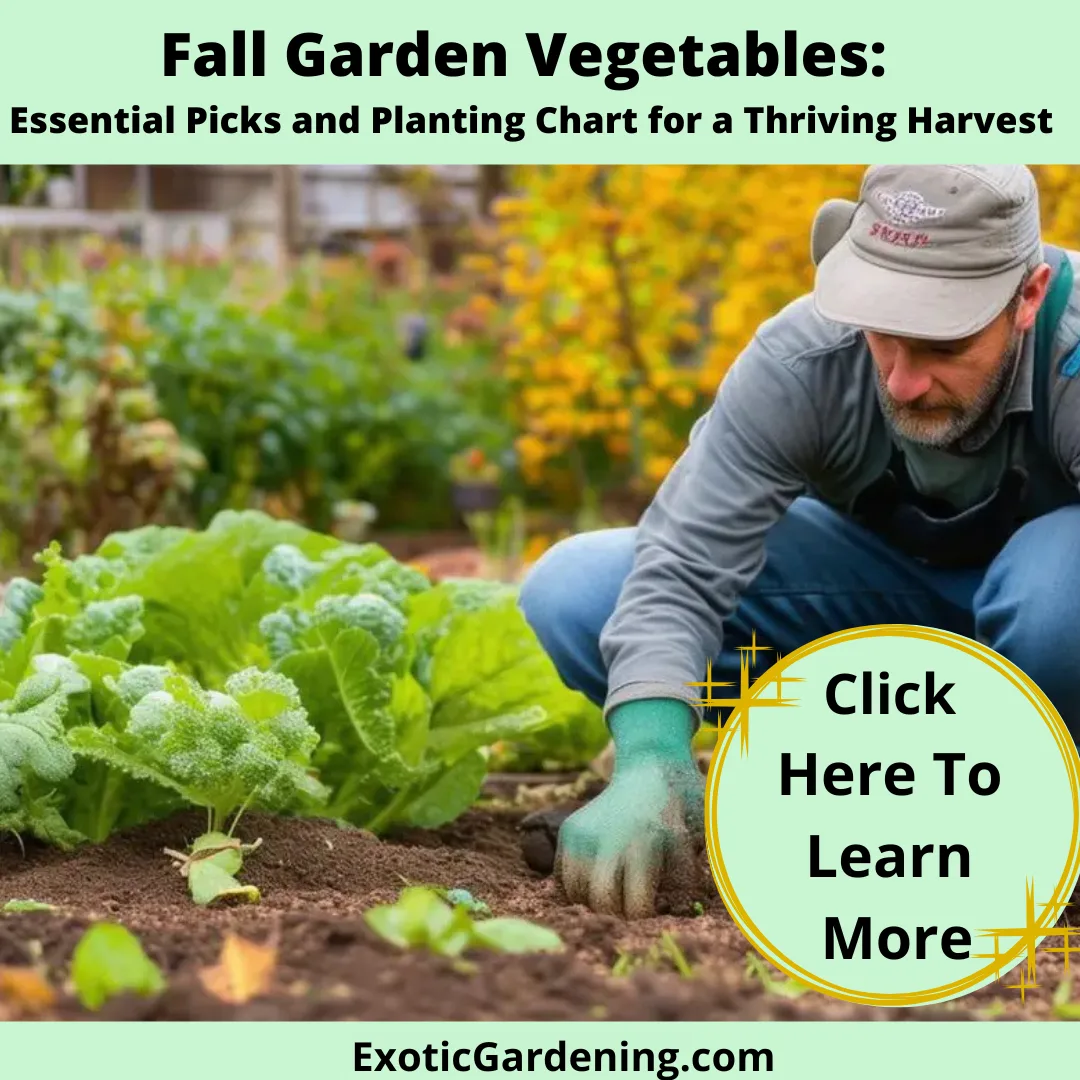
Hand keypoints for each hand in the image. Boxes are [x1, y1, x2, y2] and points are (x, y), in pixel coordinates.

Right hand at [554, 698, 704, 918]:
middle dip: (619, 914)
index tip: (656, 911)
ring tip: (619, 890)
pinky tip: (601, 879)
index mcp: (648, 841)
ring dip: (597, 902)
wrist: (650, 765)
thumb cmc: (686, 805)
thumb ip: (703, 871)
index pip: (636, 908)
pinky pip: (562, 878)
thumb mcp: (705, 832)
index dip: (647, 919)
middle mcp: (611, 837)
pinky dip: (577, 888)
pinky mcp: (570, 830)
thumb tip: (693, 912)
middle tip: (634, 906)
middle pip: (602, 904)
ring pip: (578, 894)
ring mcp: (585, 832)